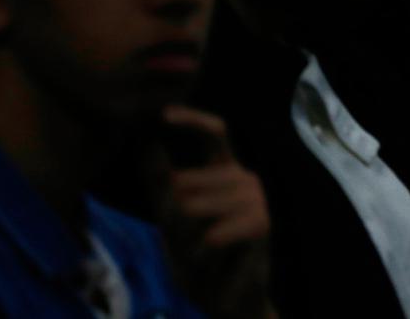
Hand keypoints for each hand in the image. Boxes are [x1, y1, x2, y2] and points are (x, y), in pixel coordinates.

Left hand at [160, 105, 276, 318]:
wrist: (223, 296)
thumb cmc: (197, 254)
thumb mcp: (170, 215)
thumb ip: (160, 180)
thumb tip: (147, 142)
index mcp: (224, 171)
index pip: (215, 133)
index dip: (193, 119)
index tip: (164, 114)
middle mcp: (245, 178)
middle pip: (194, 177)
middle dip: (177, 208)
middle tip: (181, 234)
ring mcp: (257, 200)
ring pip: (201, 204)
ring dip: (189, 233)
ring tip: (197, 249)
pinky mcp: (262, 224)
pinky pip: (221, 228)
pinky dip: (208, 244)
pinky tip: (210, 249)